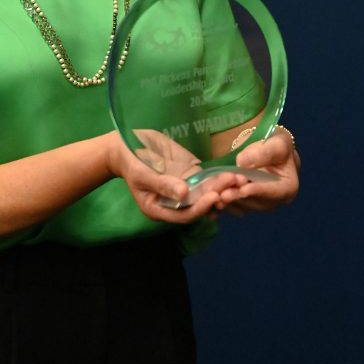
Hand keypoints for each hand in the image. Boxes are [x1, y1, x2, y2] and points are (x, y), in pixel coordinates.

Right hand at [106, 131, 248, 223]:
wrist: (126, 148)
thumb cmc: (131, 163)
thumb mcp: (143, 175)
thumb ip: (162, 184)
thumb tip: (184, 193)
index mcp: (160, 210)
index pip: (184, 215)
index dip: (200, 208)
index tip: (213, 197)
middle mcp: (175, 204)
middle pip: (199, 206)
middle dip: (217, 197)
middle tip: (234, 187)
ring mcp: (183, 189)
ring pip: (205, 193)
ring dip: (222, 188)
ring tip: (237, 179)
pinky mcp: (189, 176)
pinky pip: (205, 180)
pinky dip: (218, 179)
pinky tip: (231, 173)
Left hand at [212, 127, 299, 215]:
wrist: (265, 150)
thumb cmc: (276, 144)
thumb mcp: (277, 143)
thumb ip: (264, 152)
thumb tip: (242, 162)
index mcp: (287, 188)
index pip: (272, 192)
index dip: (258, 191)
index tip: (244, 188)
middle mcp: (272, 202)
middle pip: (253, 201)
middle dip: (237, 195)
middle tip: (223, 190)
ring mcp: (256, 205)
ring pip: (239, 206)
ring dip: (226, 199)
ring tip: (214, 190)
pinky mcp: (241, 205)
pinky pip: (229, 207)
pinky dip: (219, 202)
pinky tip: (209, 195)